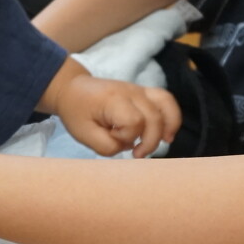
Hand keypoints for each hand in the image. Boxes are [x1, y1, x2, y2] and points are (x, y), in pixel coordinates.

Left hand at [54, 74, 180, 157]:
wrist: (71, 89)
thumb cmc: (76, 112)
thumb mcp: (83, 134)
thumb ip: (107, 146)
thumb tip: (130, 146)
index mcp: (113, 100)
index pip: (134, 122)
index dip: (127, 136)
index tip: (112, 137)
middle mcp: (131, 92)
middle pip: (154, 117)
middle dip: (149, 141)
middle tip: (136, 154)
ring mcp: (139, 89)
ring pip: (166, 104)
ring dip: (169, 126)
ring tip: (165, 142)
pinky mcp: (143, 92)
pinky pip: (165, 100)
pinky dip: (171, 116)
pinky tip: (168, 132)